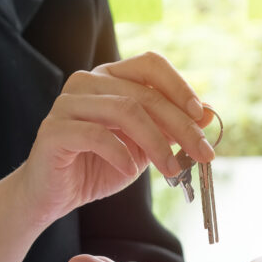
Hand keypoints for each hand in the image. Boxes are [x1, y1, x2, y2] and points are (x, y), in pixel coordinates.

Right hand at [17, 52, 215, 225]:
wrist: (54, 196)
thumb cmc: (98, 167)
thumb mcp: (143, 148)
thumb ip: (169, 129)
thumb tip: (208, 114)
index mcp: (109, 77)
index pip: (150, 65)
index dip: (180, 86)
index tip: (201, 116)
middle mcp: (87, 82)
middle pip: (143, 93)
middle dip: (180, 126)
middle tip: (204, 154)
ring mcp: (67, 104)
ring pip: (124, 111)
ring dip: (156, 143)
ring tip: (171, 170)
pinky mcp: (53, 130)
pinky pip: (96, 135)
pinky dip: (120, 153)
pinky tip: (129, 169)